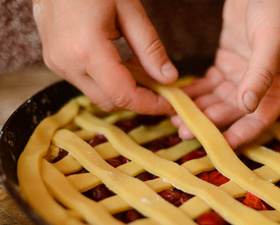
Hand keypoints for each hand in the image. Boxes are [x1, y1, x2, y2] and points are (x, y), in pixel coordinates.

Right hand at [32, 0, 177, 113]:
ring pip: (97, 95)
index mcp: (87, 50)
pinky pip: (85, 83)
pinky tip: (121, 64)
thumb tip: (168, 78)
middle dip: (138, 100)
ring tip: (142, 72)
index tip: (171, 105)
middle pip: (110, 102)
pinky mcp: (53, 59)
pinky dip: (107, 82)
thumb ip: (150, 48)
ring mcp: (56, 62)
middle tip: (162, 89)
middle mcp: (67, 63)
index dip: (150, 105)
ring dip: (122, 91)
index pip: (124, 95)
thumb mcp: (130, 10)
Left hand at [172, 0, 279, 148]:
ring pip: (219, 100)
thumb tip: (248, 105)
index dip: (241, 133)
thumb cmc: (278, 5)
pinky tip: (180, 99)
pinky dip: (196, 92)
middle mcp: (262, 83)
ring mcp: (243, 73)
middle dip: (211, 124)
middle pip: (235, 111)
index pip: (261, 116)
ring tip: (177, 120)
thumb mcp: (272, 38)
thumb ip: (261, 72)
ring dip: (200, 111)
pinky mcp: (227, 62)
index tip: (219, 147)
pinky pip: (210, 84)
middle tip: (185, 132)